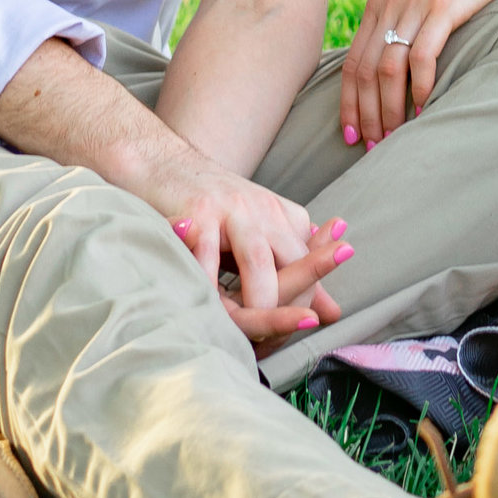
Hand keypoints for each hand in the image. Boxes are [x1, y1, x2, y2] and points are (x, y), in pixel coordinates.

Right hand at [137, 146, 353, 343]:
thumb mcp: (259, 236)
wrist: (164, 161)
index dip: (307, 297)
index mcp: (282, 215)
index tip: (306, 325)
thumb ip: (294, 274)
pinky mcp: (196, 213)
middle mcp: (262, 209)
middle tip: (283, 336)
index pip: (304, 261)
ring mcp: (229, 210)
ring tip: (254, 332)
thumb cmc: (211, 208)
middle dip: (290, 302)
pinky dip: (210, 285)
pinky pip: (206, 255)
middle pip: (290, 260)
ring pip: (256, 259)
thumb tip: (333, 314)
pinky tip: (209, 310)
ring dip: (259, 298)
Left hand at [343, 0, 497, 147]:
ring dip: (389, 108)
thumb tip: (389, 73)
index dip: (348, 104)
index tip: (350, 135)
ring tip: (396, 136)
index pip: (352, 63)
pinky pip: (422, 56)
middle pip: (363, 70)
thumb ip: (403, 25)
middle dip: (365, 114)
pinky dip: (419, 87)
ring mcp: (415, 3)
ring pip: (387, 68)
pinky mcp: (443, 6)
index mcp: (379, 4)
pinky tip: (424, 108)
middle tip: (373, 146)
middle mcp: (390, 2)